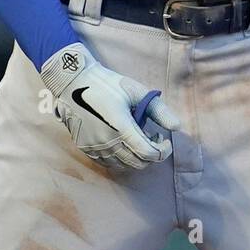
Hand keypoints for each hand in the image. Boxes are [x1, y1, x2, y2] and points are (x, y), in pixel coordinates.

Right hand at [40, 43, 180, 171]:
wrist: (73, 83)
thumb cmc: (107, 84)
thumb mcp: (136, 91)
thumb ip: (159, 111)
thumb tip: (177, 127)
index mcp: (121, 126)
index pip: (148, 153)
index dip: (163, 151)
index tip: (164, 140)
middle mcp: (107, 141)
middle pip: (138, 163)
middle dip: (152, 154)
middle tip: (153, 137)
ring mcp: (95, 147)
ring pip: (124, 165)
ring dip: (136, 156)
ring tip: (137, 137)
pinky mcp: (86, 148)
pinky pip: (108, 163)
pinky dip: (120, 158)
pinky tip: (122, 142)